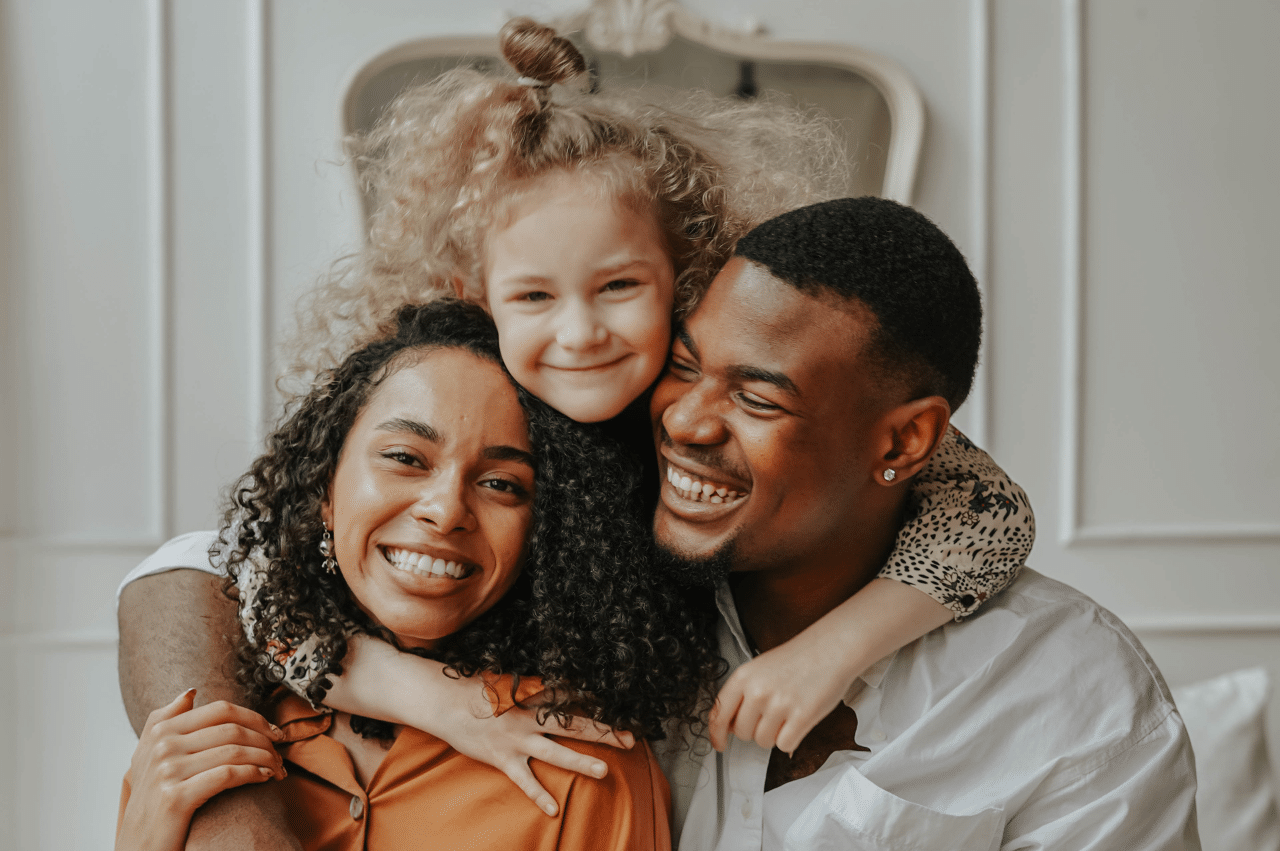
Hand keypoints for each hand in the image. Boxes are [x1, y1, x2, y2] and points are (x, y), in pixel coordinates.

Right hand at [116, 689, 285, 850]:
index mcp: (160, 730)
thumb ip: (166, 721)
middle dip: (265, 739)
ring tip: (277, 769)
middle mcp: (162, 746)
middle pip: (232, 729)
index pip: (221, 710)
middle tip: (280, 753)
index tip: (274, 731)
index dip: (255, 717)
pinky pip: (228, 774)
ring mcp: (167, 770)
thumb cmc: (152, 801)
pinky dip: (254, 773)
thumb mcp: (149, 756)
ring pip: (234, 750)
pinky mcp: (175, 797)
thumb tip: (191, 692)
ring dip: (265, 758)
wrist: (138, 846)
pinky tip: (265, 777)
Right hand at [439, 685, 635, 816]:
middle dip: (602, 732)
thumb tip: (556, 681)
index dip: (596, 699)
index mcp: (532, 694)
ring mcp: (516, 739)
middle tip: (630, 739)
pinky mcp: (503, 759)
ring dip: (580, 762)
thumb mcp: (508, 681)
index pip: (571, 695)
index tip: (622, 704)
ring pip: (554, 751)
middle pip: (572, 723)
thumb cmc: (478, 689)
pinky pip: (524, 780)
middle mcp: (528, 716)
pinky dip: (539, 795)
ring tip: (604, 771)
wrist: (444, 703)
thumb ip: (532, 684)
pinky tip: (555, 810)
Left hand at [708, 632, 852, 755]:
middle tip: (771, 716)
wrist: (831, 648)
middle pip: (742, 733)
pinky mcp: (801, 716)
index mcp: (743, 676)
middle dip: (755, 730)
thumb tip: (730, 726)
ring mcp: (779, 704)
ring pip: (763, 741)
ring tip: (786, 714)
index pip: (718, 713)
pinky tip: (797, 721)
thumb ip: (743, 694)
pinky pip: (784, 745)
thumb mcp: (760, 669)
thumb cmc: (798, 658)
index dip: (716, 734)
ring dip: (774, 735)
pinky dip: (791, 739)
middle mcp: (757, 690)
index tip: (719, 744)